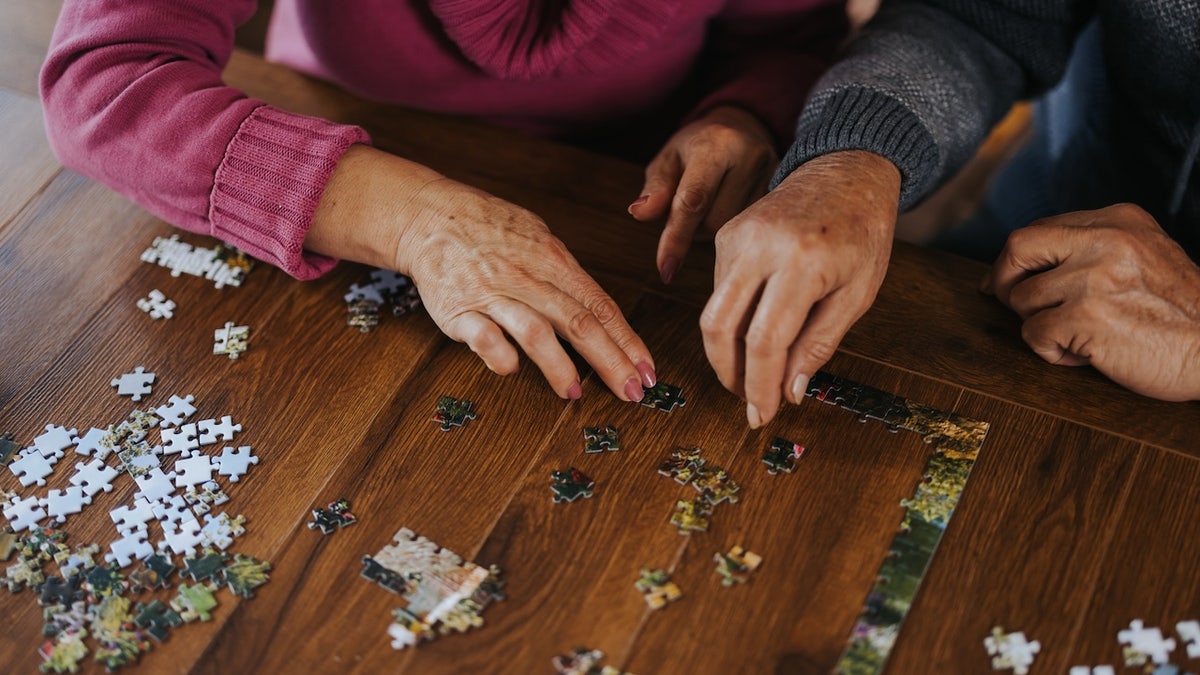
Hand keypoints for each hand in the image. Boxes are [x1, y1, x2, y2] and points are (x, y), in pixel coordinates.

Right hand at [308, 146, 656, 400]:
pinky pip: (483, 337)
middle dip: (611, 360)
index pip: (600, 306)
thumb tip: (601, 314)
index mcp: (553, 261)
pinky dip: (500, 356)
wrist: (431, 216)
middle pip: (578, 322)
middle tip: (633, 391)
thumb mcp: (539, 239)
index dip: (627, 341)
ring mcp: (493, 295)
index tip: (647, 370)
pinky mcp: (458, 311)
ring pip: (535, 332)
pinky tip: (513, 370)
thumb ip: (566, 277)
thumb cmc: (490, 229)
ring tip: (575, 393)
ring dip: (559, 366)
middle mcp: (528, 278)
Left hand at [628, 105, 777, 283]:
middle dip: (695, 227)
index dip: (676, 238)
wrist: (743, 126)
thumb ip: (656, 188)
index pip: (693, 201)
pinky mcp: (785, 190)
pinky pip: (753, 227)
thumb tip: (639, 213)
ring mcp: (772, 174)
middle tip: (692, 209)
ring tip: (713, 204)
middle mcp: (749, 157)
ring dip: (714, 229)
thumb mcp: (668, 159)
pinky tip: (731, 208)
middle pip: (715, 221)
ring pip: (734, 229)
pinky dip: (735, 227)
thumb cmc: (695, 147)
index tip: (665, 269)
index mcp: (716, 144)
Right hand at [701, 150, 899, 426]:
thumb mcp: (857, 294)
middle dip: (728, 374)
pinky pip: (718, 290)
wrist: (845, 172)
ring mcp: (736, 236)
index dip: (759, 386)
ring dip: (726, 352)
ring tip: (753, 373)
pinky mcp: (725, 234)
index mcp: (802, 262)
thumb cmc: (861, 232)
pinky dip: (730, 321)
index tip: (762, 414)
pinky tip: (753, 331)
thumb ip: (820, 344)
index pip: (765, 340)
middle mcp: (760, 246)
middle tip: (747, 400)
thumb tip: (789, 391)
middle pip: (719, 327)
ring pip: (712, 312)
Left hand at [982, 203, 1199, 400]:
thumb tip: (1014, 264)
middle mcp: (1105, 240)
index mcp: (1118, 221)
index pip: (1041, 229)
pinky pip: (1033, 334)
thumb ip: (1091, 251)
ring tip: (1079, 335)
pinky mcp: (1086, 316)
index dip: (1016, 260)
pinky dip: (1052, 352)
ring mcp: (1093, 277)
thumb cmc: (1179, 314)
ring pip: (1022, 298)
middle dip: (1004, 280)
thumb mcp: (1143, 258)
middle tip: (1017, 306)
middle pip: (1017, 247)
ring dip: (1040, 324)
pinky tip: (1086, 355)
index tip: (1005, 282)